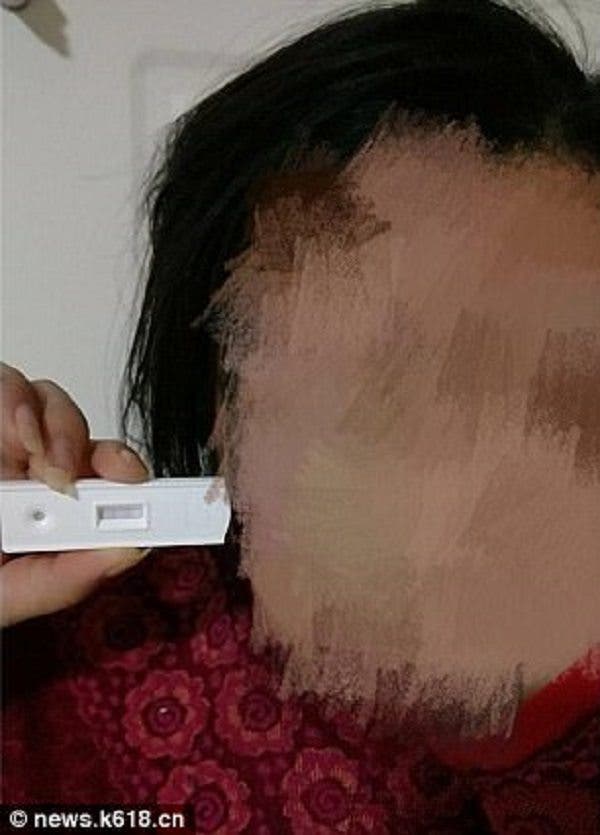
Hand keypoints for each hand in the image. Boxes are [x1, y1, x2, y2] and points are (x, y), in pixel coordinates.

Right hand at [0, 362, 150, 626]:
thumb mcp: (10, 595)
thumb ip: (66, 579)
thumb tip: (133, 551)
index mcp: (46, 508)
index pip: (100, 474)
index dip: (125, 468)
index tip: (135, 479)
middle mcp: (24, 467)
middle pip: (76, 428)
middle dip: (80, 442)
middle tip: (63, 472)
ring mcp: (0, 439)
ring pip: (43, 396)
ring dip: (44, 423)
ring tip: (27, 456)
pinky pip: (6, 379)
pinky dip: (14, 402)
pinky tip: (12, 439)